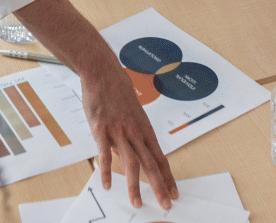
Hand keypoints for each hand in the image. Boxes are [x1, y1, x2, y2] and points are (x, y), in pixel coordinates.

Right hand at [14, 0, 177, 209]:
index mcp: (144, 128)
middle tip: (166, 205)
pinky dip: (106, 171)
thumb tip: (125, 155)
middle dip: (159, 186)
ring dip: (135, 185)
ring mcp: (119, 130)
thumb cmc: (116, 91)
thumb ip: (130, 135)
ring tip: (137, 203)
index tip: (174, 193)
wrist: (103, 71)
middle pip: (151, 163)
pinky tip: (107, 185)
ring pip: (131, 162)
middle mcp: (135, 131)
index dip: (167, 176)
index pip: (160, 157)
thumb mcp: (130, 113)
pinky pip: (105, 153)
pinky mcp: (102, 129)